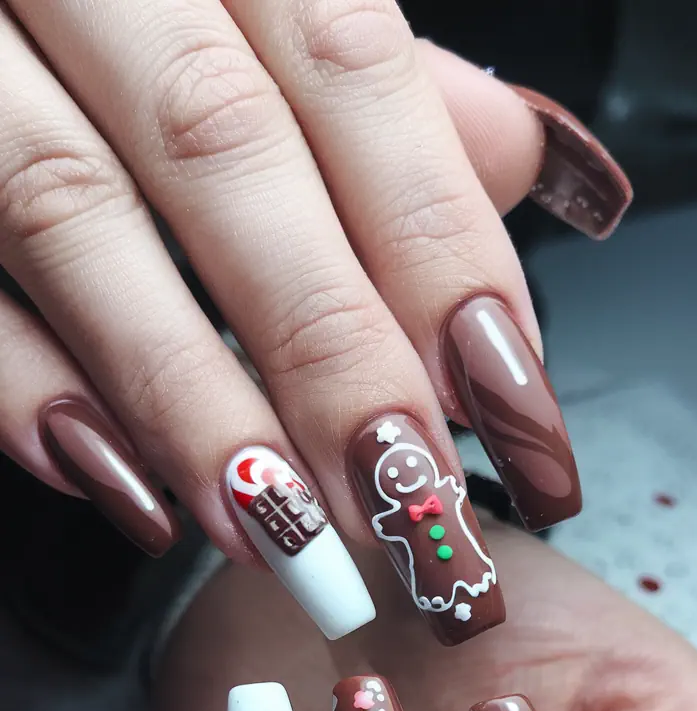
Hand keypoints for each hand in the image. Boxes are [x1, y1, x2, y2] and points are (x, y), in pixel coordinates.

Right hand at [0, 0, 628, 639]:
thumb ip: (372, 79)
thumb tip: (521, 160)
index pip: (351, 69)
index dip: (438, 246)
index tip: (509, 407)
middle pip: (224, 152)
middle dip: (332, 349)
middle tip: (406, 500)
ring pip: (72, 211)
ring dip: (189, 395)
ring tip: (282, 526)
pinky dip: (25, 381)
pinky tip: (117, 481)